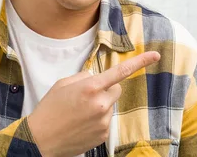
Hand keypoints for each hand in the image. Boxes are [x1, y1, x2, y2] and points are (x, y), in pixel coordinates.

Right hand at [27, 51, 160, 156]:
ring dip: (100, 105)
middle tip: (87, 96)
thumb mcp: (63, 84)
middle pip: (116, 89)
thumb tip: (96, 77)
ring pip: (110, 105)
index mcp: (90, 87)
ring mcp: (103, 121)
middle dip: (106, 89)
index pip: (120, 72)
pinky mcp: (104, 135)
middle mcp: (101, 104)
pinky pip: (106, 120)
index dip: (140, 62)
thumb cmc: (49, 109)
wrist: (41, 139)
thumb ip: (84, 77)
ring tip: (79, 113)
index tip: (155, 56)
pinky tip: (81, 123)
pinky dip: (97, 119)